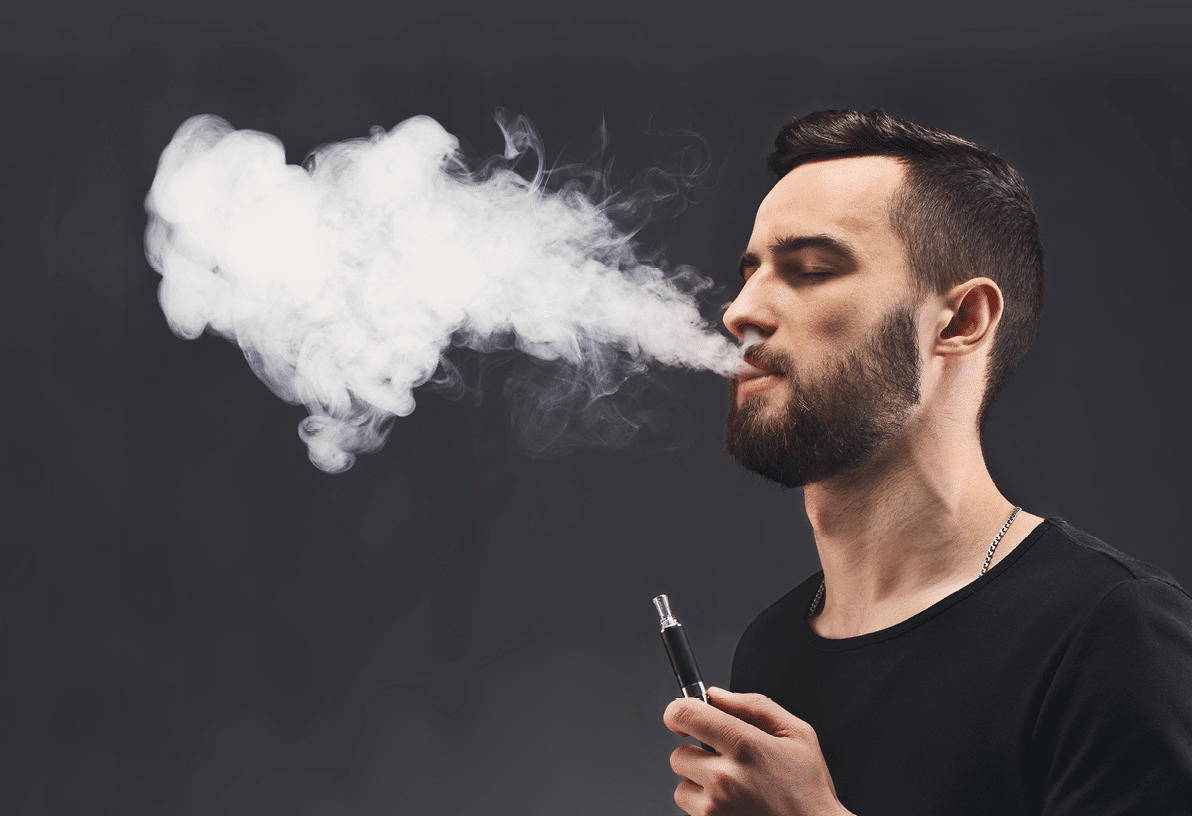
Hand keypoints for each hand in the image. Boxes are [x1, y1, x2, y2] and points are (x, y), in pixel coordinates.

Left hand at [664, 687, 852, 815]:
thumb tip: (717, 695)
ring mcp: (715, 810)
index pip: (686, 715)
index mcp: (746, 747)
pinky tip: (734, 810)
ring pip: (682, 788)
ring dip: (700, 788)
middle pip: (678, 756)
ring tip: (734, 793)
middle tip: (726, 765)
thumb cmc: (809, 790)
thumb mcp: (798, 735)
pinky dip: (706, 811)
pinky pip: (690, 814)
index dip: (677, 713)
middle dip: (697, 757)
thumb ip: (755, 706)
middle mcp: (725, 779)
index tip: (680, 719)